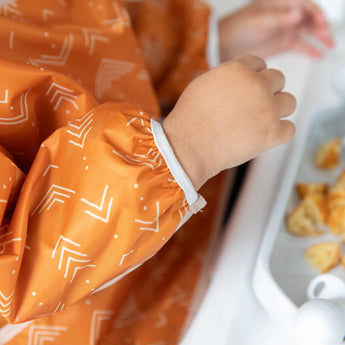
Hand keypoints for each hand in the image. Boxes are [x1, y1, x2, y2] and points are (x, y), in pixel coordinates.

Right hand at [162, 55, 295, 189]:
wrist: (190, 146)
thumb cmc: (191, 118)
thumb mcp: (203, 83)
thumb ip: (227, 76)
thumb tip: (240, 80)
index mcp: (239, 70)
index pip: (259, 64)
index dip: (254, 76)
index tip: (248, 88)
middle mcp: (258, 85)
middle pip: (278, 79)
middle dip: (267, 90)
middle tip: (254, 105)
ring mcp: (268, 110)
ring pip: (289, 102)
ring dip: (277, 109)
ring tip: (262, 119)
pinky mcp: (272, 134)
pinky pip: (290, 129)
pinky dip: (280, 132)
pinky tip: (266, 135)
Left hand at [218, 1, 333, 60]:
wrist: (224, 46)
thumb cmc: (237, 29)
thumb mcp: (259, 21)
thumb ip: (280, 18)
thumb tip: (299, 12)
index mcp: (279, 3)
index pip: (304, 5)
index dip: (316, 14)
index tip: (321, 25)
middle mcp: (284, 15)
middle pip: (309, 17)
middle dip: (320, 26)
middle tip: (327, 37)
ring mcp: (283, 30)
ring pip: (307, 31)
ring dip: (319, 37)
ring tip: (329, 45)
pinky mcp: (281, 44)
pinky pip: (299, 45)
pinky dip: (309, 49)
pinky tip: (318, 54)